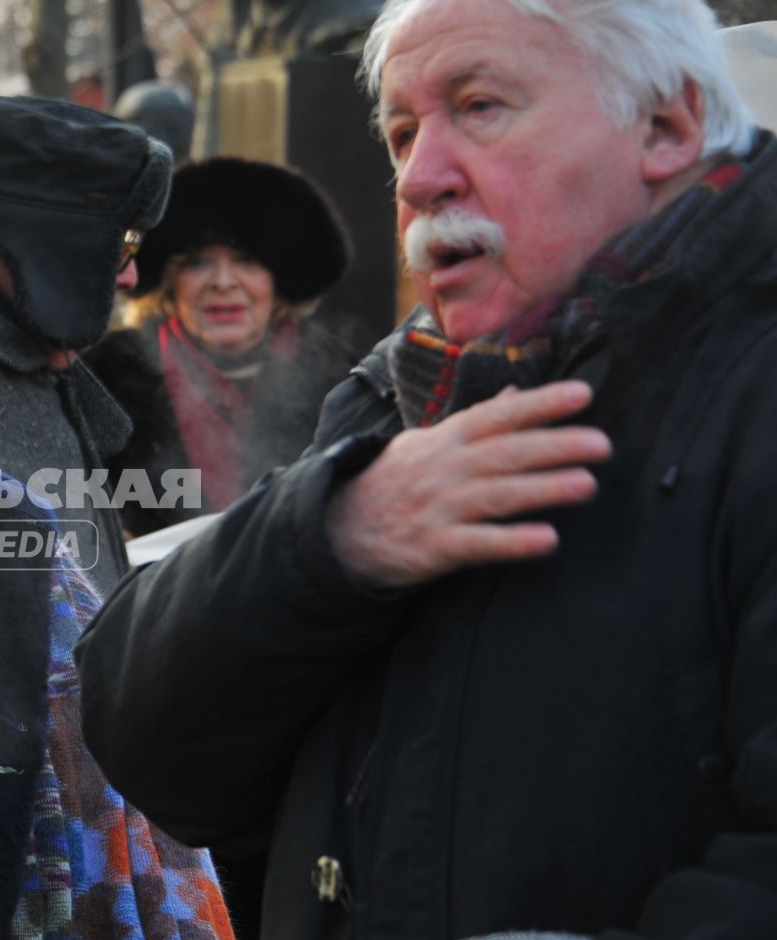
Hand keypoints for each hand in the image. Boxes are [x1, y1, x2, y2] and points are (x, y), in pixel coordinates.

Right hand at [326, 381, 611, 589]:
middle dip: (555, 446)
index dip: (540, 404)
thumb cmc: (393, 483)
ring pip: (498, 495)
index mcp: (445, 439)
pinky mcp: (434, 546)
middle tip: (602, 444)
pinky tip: (547, 540)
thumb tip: (516, 392)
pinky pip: (478, 543)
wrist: (338, 531)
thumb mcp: (427, 443)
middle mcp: (443, 469)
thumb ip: (475, 421)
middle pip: (505, 453)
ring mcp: (438, 507)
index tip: (583, 394)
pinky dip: (512, 541)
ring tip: (587, 484)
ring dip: (544, 489)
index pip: (497, 415)